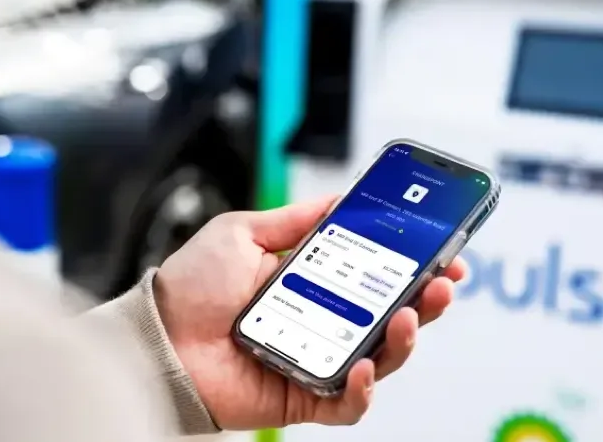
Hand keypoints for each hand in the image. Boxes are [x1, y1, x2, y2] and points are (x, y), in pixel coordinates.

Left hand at [155, 196, 465, 429]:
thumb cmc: (192, 286)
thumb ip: (296, 219)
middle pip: (389, 315)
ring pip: (381, 357)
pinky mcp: (304, 396)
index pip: (376, 274)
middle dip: (425, 297)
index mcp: (311, 281)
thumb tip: (342, 200)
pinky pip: (348, 403)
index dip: (413, 264)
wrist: (158, 336)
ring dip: (405, 338)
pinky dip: (363, 388)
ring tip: (409, 314)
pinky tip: (363, 364)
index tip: (444, 249)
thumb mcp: (244, 232)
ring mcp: (316, 359)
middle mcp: (321, 320)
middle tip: (443, 280)